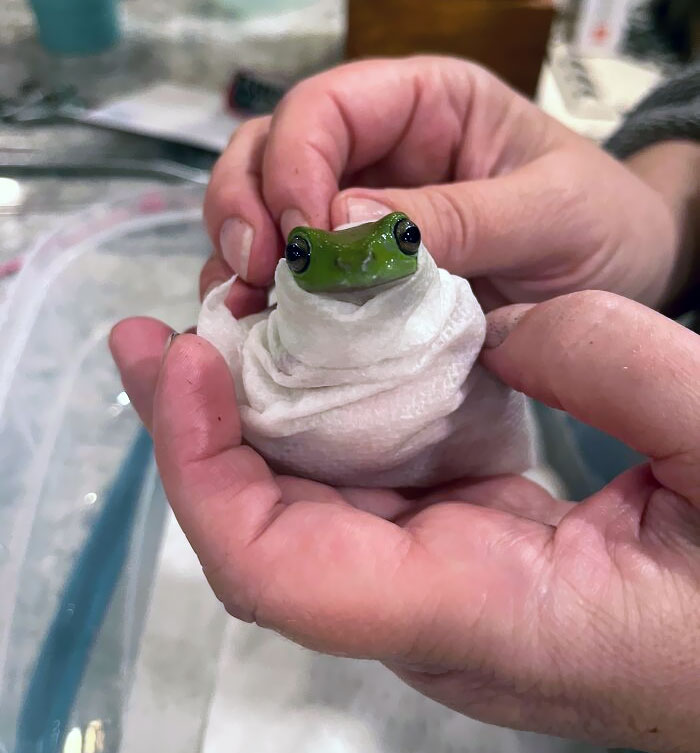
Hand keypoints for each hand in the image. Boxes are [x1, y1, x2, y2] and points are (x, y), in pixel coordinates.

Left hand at [110, 290, 699, 752]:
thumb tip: (497, 328)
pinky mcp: (448, 548)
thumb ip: (611, 368)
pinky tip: (306, 365)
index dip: (205, 474)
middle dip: (194, 435)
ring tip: (213, 333)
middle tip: (156, 336)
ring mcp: (431, 581)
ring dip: (241, 425)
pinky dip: (310, 427)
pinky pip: (349, 490)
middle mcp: (427, 610)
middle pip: (261, 537)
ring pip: (296, 511)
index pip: (283, 575)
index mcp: (483, 609)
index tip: (188, 364)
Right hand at [201, 56, 683, 315]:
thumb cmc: (602, 226)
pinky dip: (264, 300)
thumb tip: (340, 224)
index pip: (326, 107)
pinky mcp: (357, 276)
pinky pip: (291, 278)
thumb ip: (457, 216)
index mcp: (426, 105)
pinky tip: (260, 327)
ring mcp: (359, 216)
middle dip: (245, 205)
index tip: (306, 236)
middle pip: (270, 151)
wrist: (621, 280)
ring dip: (242, 256)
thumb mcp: (551, 213)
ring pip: (264, 212)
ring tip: (248, 305)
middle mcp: (377, 153)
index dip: (295, 163)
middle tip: (253, 269)